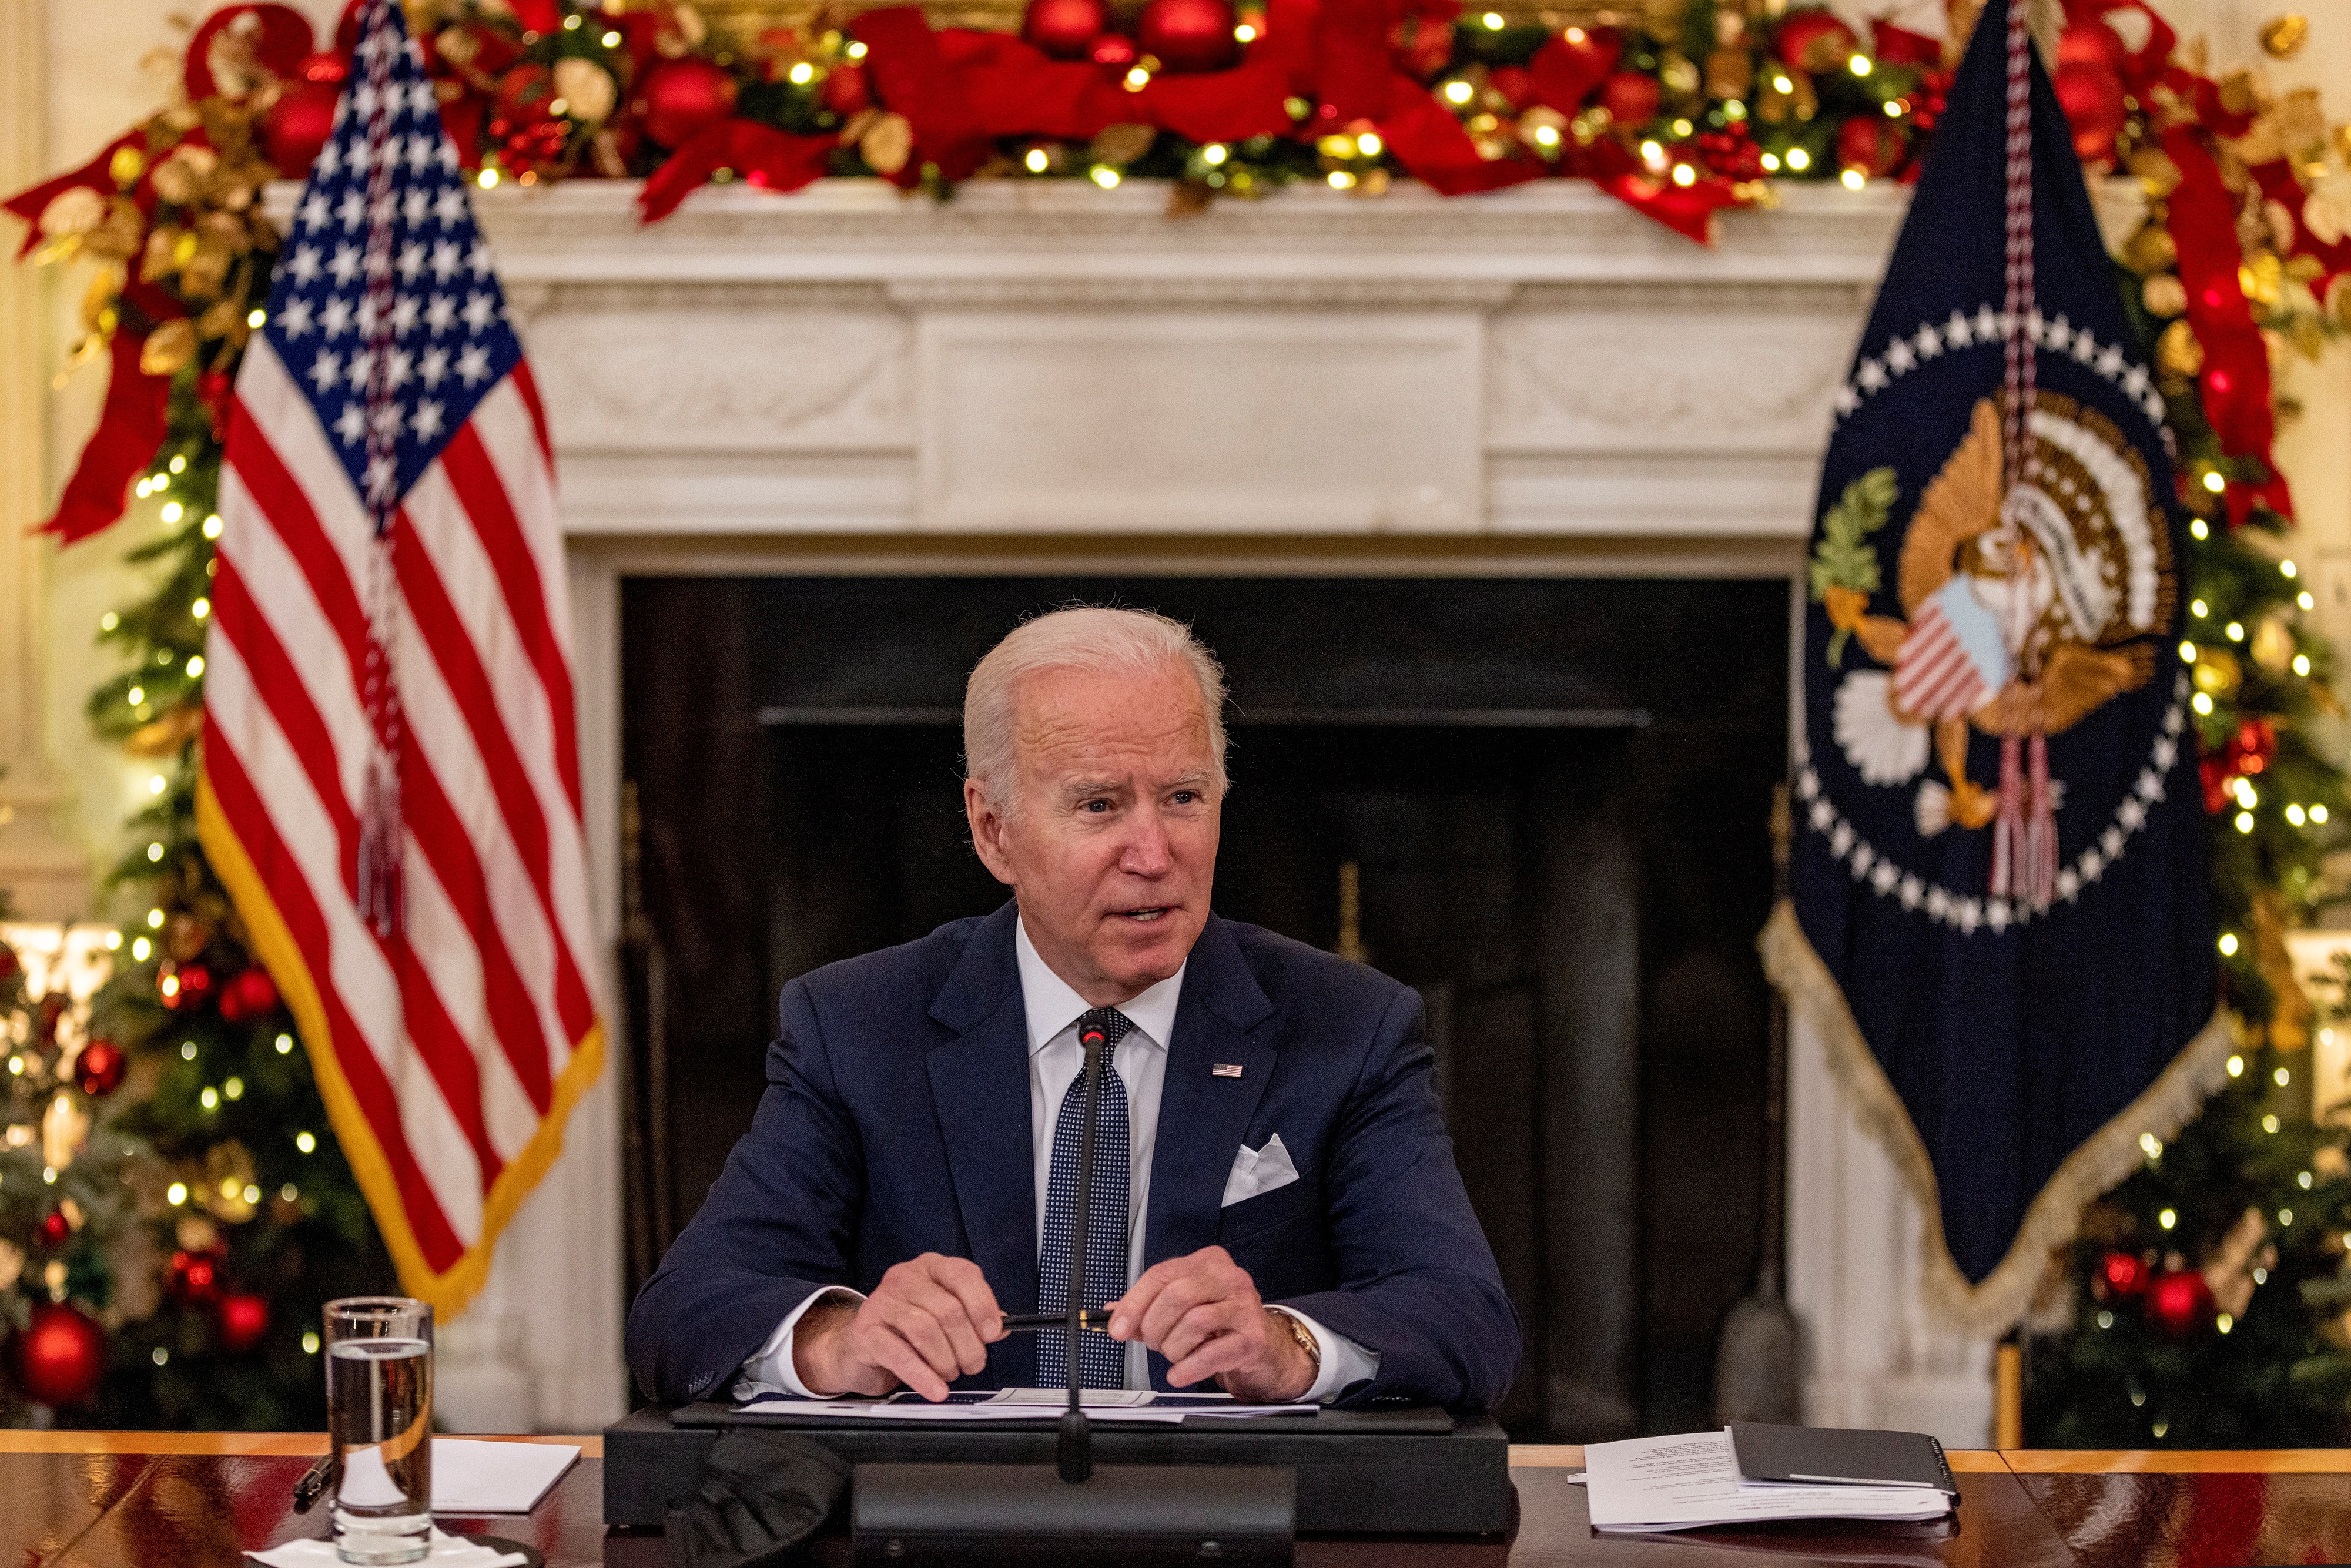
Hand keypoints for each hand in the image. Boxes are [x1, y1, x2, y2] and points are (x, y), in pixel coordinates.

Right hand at [793, 1253, 1005, 1400]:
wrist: (858, 1349)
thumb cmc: (906, 1330)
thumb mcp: (942, 1317)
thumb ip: (972, 1318)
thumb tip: (1001, 1327)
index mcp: (930, 1267)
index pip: (963, 1275)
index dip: (983, 1305)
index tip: (993, 1333)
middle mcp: (905, 1278)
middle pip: (947, 1309)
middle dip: (968, 1344)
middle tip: (973, 1365)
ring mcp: (882, 1302)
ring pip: (926, 1330)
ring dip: (947, 1361)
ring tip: (951, 1374)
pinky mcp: (866, 1332)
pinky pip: (900, 1355)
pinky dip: (923, 1376)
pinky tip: (935, 1389)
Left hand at [1105, 1246, 1314, 1400]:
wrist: (1263, 1347)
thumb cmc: (1219, 1323)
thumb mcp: (1182, 1309)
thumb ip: (1147, 1309)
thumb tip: (1112, 1314)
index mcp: (1206, 1262)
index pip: (1161, 1275)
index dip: (1134, 1303)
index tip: (1117, 1328)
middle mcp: (1229, 1277)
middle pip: (1177, 1295)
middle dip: (1155, 1326)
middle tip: (1153, 1343)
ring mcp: (1244, 1306)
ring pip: (1194, 1322)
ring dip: (1173, 1347)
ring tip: (1174, 1355)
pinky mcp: (1252, 1338)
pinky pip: (1212, 1352)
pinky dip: (1188, 1367)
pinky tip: (1179, 1373)